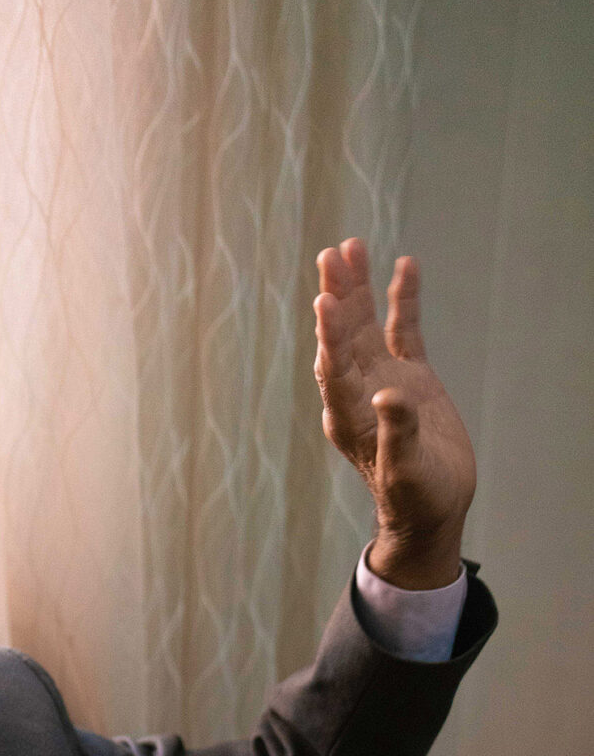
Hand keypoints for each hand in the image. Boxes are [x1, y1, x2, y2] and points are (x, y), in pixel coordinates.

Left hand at [314, 238, 475, 587]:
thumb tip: (388, 395)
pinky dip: (402, 300)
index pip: (334, 367)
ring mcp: (384, 378)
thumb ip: (396, 433)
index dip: (330, 335)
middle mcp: (360, 390)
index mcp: (351, 414)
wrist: (430, 509)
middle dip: (338, 295)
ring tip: (351, 246)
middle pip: (344, 335)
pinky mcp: (411, 375)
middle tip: (331, 255)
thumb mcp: (406, 470)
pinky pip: (404, 329)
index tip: (324, 300)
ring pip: (367, 325)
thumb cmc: (414, 496)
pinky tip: (405, 266)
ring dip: (359, 289)